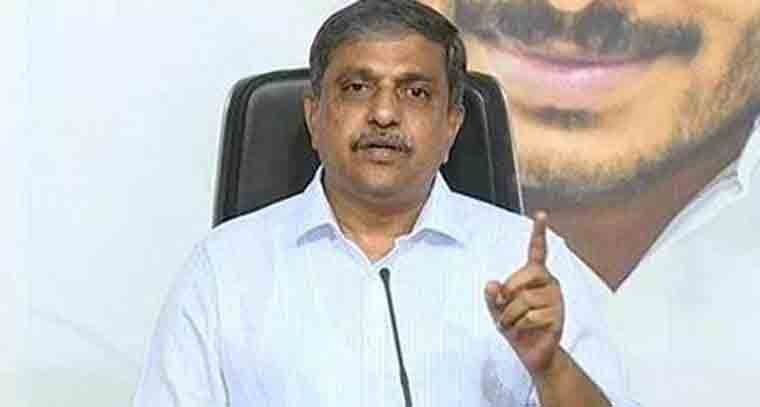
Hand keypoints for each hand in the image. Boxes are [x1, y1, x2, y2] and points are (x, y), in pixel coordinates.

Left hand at [485, 211, 563, 375]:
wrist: (532, 352)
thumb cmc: (515, 325)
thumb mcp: (496, 309)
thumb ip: (492, 296)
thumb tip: (491, 284)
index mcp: (535, 275)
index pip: (537, 251)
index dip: (538, 233)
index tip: (540, 215)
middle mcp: (549, 282)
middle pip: (520, 280)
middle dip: (506, 297)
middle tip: (506, 309)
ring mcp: (556, 299)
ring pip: (523, 302)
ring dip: (511, 317)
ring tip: (515, 323)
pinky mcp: (558, 317)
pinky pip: (530, 317)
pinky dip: (520, 327)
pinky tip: (526, 330)